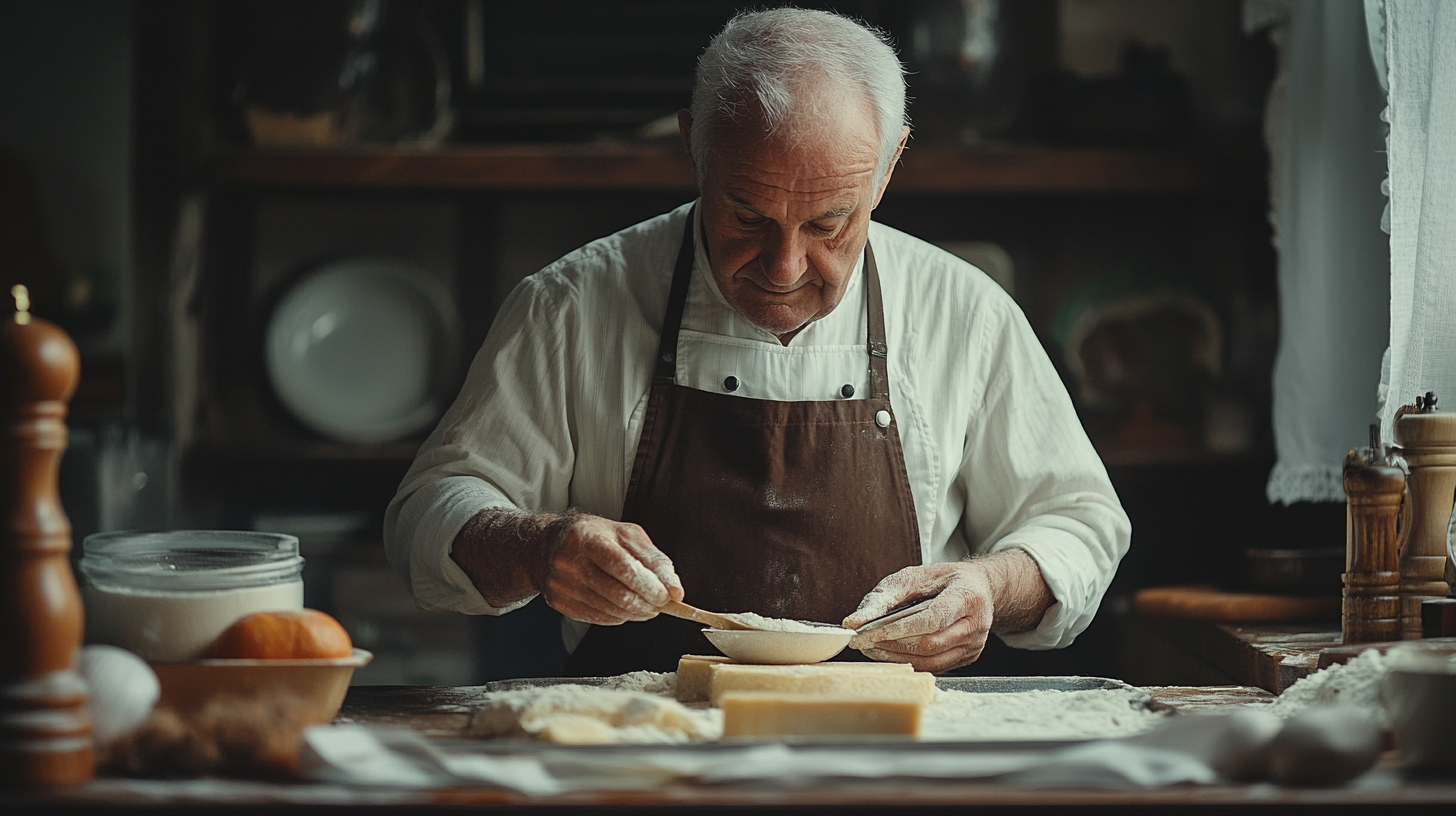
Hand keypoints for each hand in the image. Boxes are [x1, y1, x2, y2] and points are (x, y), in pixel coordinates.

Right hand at [537, 515, 684, 624]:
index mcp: (586, 536)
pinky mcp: (558, 602)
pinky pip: (597, 618)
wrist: (547, 544)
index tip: (667, 596)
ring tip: (646, 607)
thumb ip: (653, 560)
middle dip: (646, 603)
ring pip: (609, 609)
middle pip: (616, 593)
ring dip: (635, 613)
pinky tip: (625, 609)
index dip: (647, 585)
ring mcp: (561, 583)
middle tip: (661, 605)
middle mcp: (568, 560)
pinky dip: (618, 617)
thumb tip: (675, 591)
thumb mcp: (626, 535)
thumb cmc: (594, 536)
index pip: (621, 566)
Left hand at [842, 562, 995, 672]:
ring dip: (897, 658)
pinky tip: (890, 654)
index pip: (932, 619)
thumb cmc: (943, 580)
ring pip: (931, 662)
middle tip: (863, 641)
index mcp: (967, 596)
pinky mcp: (967, 658)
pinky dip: (908, 663)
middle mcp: (975, 624)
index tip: (869, 633)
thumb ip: (885, 597)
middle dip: (892, 645)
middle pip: (930, 644)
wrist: (979, 588)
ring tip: (872, 648)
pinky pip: (935, 667)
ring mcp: (973, 645)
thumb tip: (853, 622)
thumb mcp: (914, 576)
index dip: (899, 629)